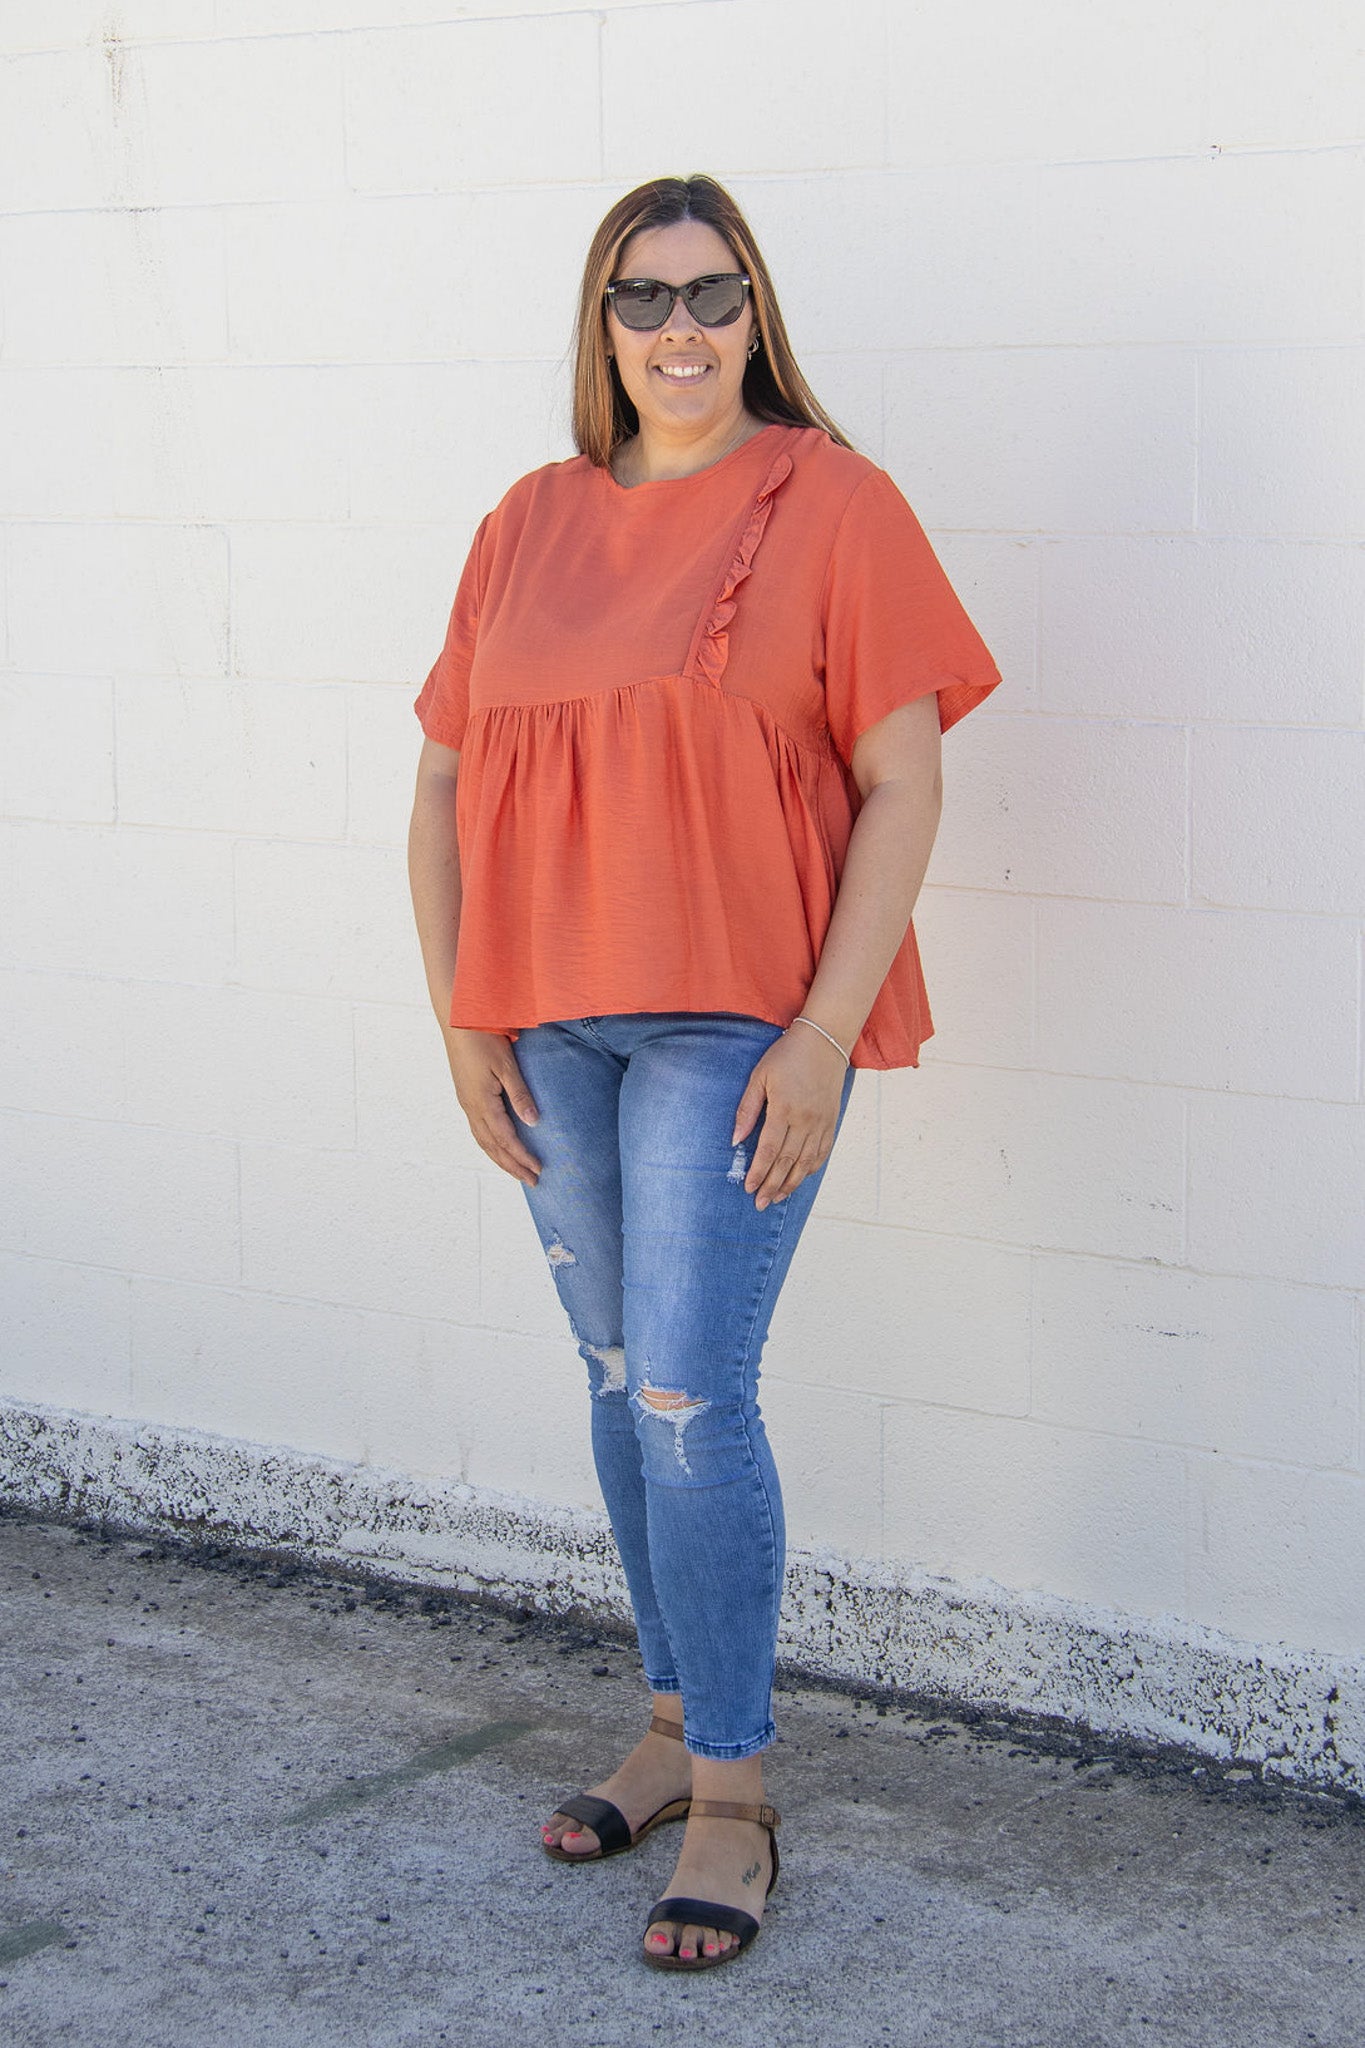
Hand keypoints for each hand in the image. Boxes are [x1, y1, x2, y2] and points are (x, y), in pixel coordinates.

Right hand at [446, 1029, 541, 1187]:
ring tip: (517, 1171)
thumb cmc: (483, 1037)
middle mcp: (471, 1107)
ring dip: (500, 1158)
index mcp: (482, 1102)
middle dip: (512, 1166)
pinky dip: (490, 1144)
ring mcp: (466, 1102)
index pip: (505, 1139)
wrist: (456, 1019)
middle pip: (493, 1147)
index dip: (522, 1157)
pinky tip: (498, 1147)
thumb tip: (533, 1123)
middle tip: (532, 1181)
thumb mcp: (506, 1065)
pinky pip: (478, 1130)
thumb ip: (520, 1095)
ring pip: (483, 1140)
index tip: (539, 1170)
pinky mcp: (466, 1095)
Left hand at [731, 1027, 846, 1209]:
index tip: (749, 1188)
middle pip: (787, 1162)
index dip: (758, 1172)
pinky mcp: (831, 1121)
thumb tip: (735, 1139)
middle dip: (772, 1185)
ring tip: (777, 1198)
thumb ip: (747, 1109)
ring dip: (791, 1183)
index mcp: (784, 1109)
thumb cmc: (787, 1055)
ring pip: (805, 1162)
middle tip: (760, 1203)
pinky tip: (800, 1179)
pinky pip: (821, 1152)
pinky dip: (810, 1169)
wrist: (825, 1041)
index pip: (769, 1150)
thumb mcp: (760, 1076)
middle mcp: (805, 1120)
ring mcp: (821, 1122)